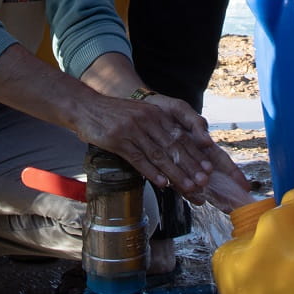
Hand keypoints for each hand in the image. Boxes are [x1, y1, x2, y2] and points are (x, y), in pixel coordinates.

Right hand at [71, 91, 219, 193]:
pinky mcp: (118, 140)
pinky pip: (139, 159)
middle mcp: (148, 121)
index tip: (208, 168)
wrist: (85, 106)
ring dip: (176, 173)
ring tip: (188, 187)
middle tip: (203, 181)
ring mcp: (133, 130)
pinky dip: (152, 172)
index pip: (181, 136)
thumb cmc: (112, 114)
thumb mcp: (138, 114)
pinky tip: (162, 183)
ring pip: (159, 155)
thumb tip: (173, 150)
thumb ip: (155, 128)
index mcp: (155, 114)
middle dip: (191, 166)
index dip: (195, 153)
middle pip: (174, 147)